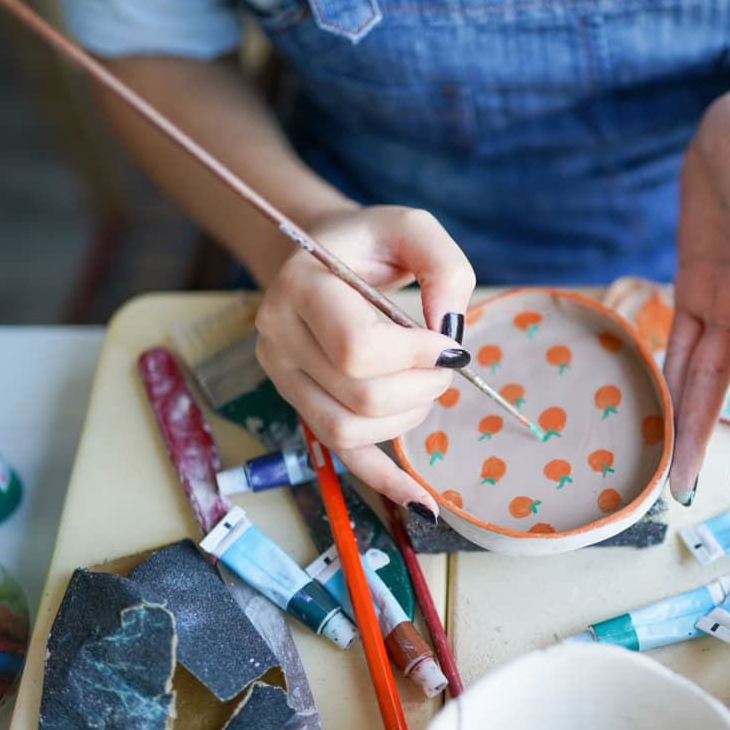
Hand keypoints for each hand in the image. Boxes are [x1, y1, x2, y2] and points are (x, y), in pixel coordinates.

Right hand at [255, 206, 475, 517]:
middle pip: (359, 395)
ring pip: (349, 430)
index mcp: (300, 287)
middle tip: (446, 362)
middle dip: (422, 385)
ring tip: (427, 384)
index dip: (416, 354)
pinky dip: (383, 481)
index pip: (356, 348)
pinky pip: (339, 455)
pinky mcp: (300, 404)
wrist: (320, 253)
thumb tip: (450, 331)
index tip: (446, 341)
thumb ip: (443, 266)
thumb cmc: (369, 241)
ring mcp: (284, 377)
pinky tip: (422, 502)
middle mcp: (279, 337)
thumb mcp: (411, 227)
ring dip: (409, 416)